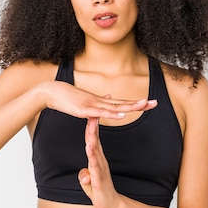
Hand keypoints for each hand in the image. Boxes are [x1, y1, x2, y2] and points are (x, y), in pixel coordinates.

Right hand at [41, 81, 156, 119]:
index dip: (137, 103)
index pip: (123, 102)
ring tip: (143, 106)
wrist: (52, 92)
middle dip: (140, 104)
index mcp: (101, 101)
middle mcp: (100, 101)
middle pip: (124, 103)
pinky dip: (112, 114)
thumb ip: (99, 100)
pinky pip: (101, 113)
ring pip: (115, 107)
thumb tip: (110, 96)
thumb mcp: (86, 99)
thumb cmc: (67, 97)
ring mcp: (93, 104)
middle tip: (155, 103)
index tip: (150, 103)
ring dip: (129, 106)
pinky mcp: (84, 110)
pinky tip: (121, 115)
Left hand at [78, 117, 119, 207]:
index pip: (93, 141)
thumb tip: (84, 175)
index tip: (90, 114)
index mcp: (97, 159)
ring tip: (91, 127)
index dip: (91, 128)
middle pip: (95, 141)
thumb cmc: (100, 191)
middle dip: (93, 127)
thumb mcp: (89, 182)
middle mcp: (100, 161)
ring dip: (93, 138)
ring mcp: (100, 169)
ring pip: (95, 151)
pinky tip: (89, 148)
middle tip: (92, 113)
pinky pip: (95, 165)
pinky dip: (92, 156)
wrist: (110, 204)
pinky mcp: (99, 178)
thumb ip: (84, 176)